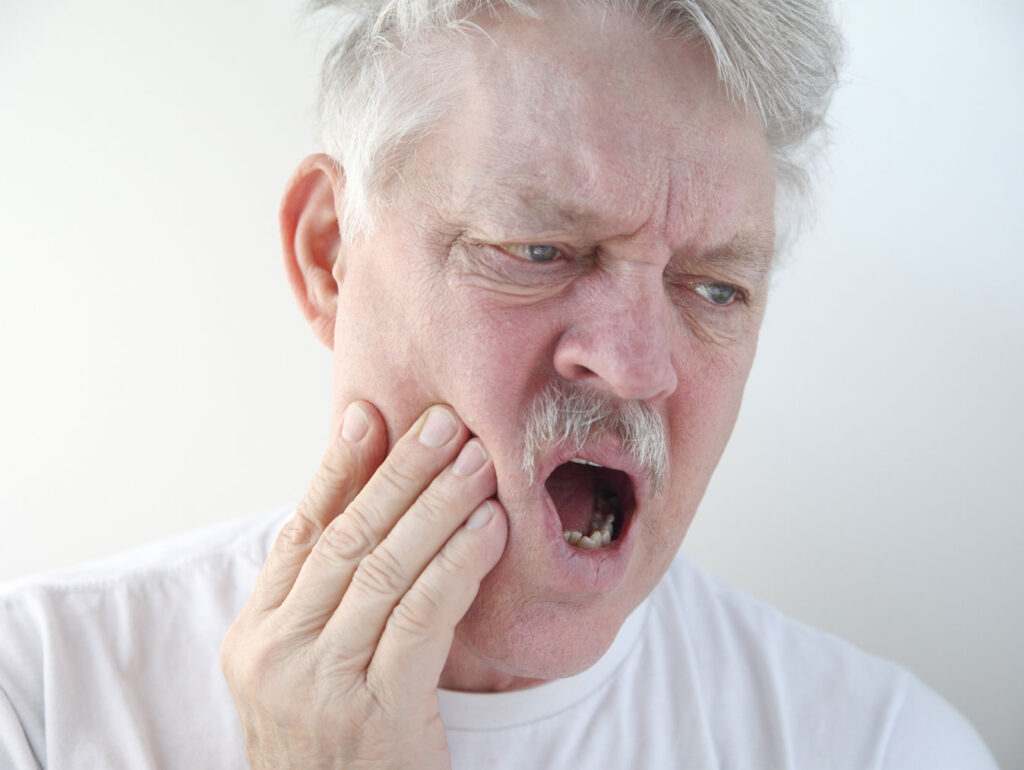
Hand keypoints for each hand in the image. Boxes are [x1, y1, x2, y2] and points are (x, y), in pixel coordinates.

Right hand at [221, 402, 507, 768]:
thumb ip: (327, 600)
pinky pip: (423, 616)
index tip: (370, 415)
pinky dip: (457, 563)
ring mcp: (320, 685)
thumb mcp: (309, 671)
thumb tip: (374, 505)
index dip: (336, 470)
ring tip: (476, 461)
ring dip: (437, 505)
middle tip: (442, 423)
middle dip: (399, 473)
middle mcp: (276, 654)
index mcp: (254, 636)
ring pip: (386, 569)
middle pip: (347, 539)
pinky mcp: (375, 714)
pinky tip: (488, 527)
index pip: (300, 533)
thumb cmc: (334, 745)